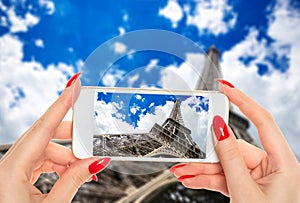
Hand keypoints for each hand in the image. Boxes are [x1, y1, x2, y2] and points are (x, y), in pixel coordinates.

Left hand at [0, 73, 109, 202]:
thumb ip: (74, 181)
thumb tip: (96, 162)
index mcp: (11, 169)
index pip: (42, 128)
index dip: (61, 104)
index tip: (74, 85)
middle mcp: (8, 164)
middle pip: (44, 136)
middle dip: (71, 139)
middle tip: (91, 145)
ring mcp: (11, 169)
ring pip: (45, 149)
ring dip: (67, 157)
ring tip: (85, 170)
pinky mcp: (16, 175)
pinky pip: (41, 161)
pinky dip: (59, 165)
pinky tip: (72, 174)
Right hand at [170, 80, 299, 201]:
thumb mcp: (245, 191)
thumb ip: (230, 158)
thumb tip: (219, 128)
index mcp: (282, 163)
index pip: (262, 120)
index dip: (243, 101)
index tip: (225, 87)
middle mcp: (271, 167)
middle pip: (234, 148)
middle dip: (207, 153)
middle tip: (187, 153)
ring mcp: (257, 177)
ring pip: (225, 164)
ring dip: (202, 169)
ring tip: (182, 171)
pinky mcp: (245, 187)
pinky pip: (224, 177)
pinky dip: (207, 179)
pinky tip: (191, 179)